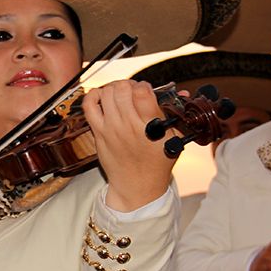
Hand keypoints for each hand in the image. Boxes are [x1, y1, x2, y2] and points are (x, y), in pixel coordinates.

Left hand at [82, 80, 175, 210]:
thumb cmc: (157, 163)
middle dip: (128, 85)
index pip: (142, 93)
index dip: (144, 86)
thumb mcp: (174, 138)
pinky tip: (102, 97)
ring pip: (106, 94)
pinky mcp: (98, 133)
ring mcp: (111, 128)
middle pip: (122, 89)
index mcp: (150, 126)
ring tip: (120, 94)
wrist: (137, 186)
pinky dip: (93, 96)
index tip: (146, 90)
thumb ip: (176, 113)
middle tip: (132, 91)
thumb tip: (182, 91)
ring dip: (113, 88)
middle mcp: (129, 125)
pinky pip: (88, 106)